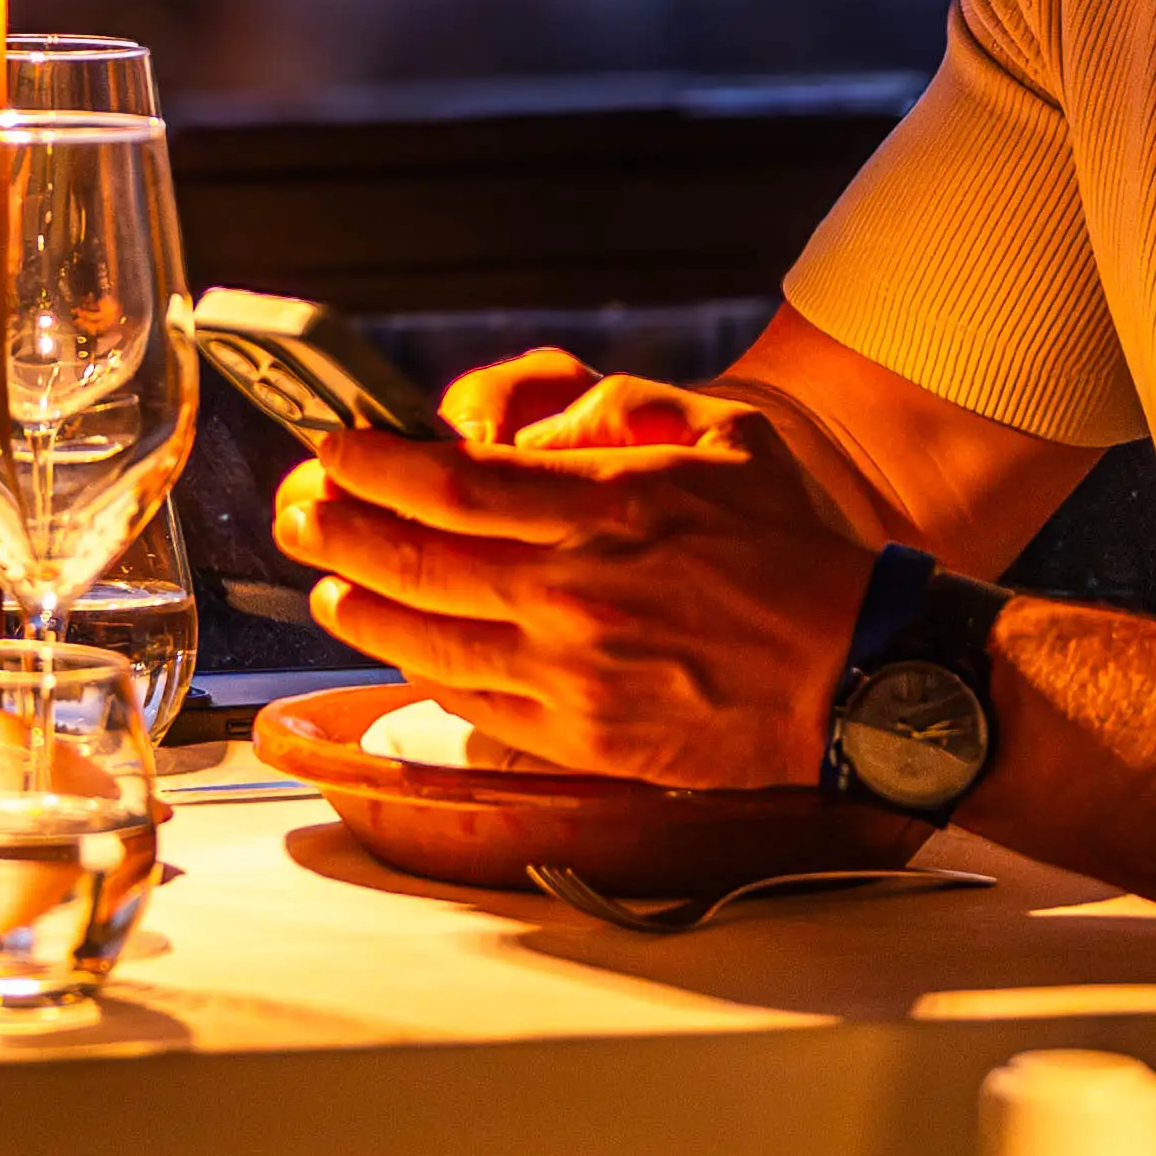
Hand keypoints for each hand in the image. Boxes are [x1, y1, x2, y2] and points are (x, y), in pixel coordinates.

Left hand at [278, 364, 880, 788]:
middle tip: (300, 508)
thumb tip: (514, 434)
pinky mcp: (579, 741)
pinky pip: (467, 703)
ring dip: (358, 604)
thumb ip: (611, 414)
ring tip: (331, 579)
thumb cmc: (789, 549)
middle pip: (412, 561)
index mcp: (609, 510)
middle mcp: (575, 596)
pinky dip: (418, 669)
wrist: (855, 674)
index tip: (335, 448)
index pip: (449, 486)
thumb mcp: (718, 436)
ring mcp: (570, 678)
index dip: (372, 466)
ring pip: (422, 640)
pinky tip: (401, 642)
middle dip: (334, 529)